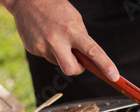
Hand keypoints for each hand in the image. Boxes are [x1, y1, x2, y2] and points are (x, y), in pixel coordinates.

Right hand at [0, 0, 119, 80]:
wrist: (26, 0)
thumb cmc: (56, 9)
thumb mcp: (74, 19)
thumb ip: (82, 38)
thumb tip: (88, 59)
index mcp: (72, 30)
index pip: (93, 51)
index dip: (105, 65)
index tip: (114, 76)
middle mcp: (57, 39)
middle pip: (71, 69)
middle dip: (77, 68)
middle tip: (77, 60)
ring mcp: (43, 45)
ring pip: (58, 63)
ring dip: (62, 57)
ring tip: (56, 38)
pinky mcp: (33, 48)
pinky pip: (47, 57)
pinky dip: (49, 51)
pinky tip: (44, 36)